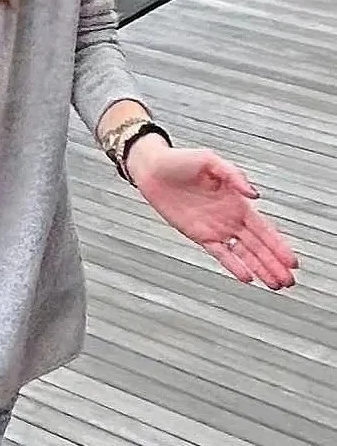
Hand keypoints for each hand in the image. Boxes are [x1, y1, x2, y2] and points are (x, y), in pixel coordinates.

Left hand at [126, 137, 298, 288]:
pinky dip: (233, 265)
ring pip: (243, 254)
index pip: (264, 228)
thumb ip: (234, 175)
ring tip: (275, 285)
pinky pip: (220, 253)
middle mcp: (230, 218)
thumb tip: (254, 194)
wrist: (153, 170)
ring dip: (259, 268)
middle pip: (258, 246)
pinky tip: (247, 277)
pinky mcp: (198, 235)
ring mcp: (215, 228)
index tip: (292, 261)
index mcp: (237, 201)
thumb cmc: (181, 161)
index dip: (279, 245)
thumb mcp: (211, 161)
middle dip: (274, 263)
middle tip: (289, 281)